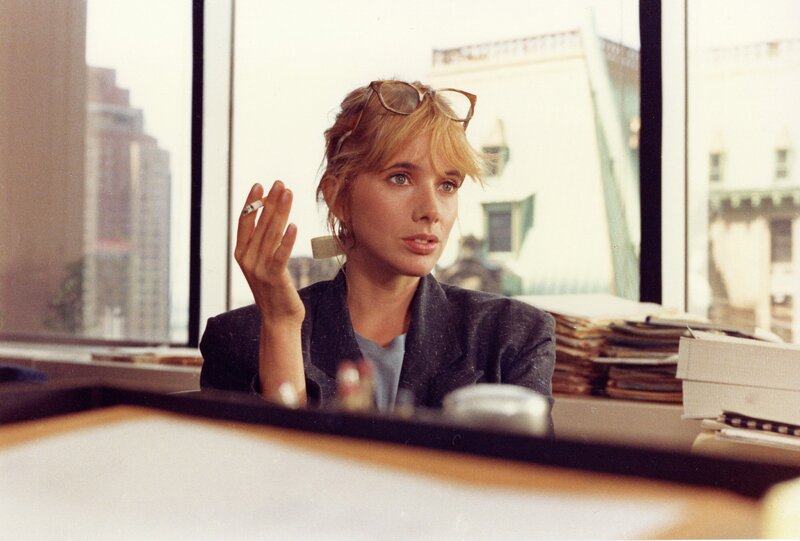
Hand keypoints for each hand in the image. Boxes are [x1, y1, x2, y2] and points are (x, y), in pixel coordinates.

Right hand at [235, 181, 304, 325]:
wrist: (278, 319)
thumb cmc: (275, 289)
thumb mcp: (264, 263)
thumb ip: (264, 243)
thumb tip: (272, 217)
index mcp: (241, 253)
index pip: (245, 221)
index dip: (252, 202)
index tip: (261, 185)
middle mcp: (247, 259)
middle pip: (260, 224)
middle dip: (270, 201)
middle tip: (280, 183)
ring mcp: (259, 269)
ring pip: (271, 234)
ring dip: (280, 212)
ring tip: (288, 194)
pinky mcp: (274, 277)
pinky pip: (280, 254)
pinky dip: (287, 239)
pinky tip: (294, 225)